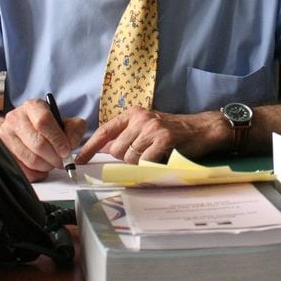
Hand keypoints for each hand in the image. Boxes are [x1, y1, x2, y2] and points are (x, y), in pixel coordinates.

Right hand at [0, 99, 86, 181]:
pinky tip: (41, 167)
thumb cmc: (47, 126)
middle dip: (54, 157)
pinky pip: (22, 170)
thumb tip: (70, 144)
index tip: (67, 151)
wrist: (23, 128)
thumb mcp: (65, 121)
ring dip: (46, 166)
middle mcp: (16, 118)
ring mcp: (5, 135)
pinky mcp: (1, 152)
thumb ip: (75, 129)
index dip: (57, 139)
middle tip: (62, 161)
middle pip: (38, 143)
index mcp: (33, 106)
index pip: (44, 122)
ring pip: (30, 159)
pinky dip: (36, 173)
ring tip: (52, 162)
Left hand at [75, 107, 225, 164]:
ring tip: (155, 155)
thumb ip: (127, 136)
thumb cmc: (174, 131)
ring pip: (129, 157)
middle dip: (126, 159)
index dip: (90, 147)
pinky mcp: (163, 139)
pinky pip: (145, 161)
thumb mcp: (147, 128)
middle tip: (144, 155)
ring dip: (140, 163)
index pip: (104, 131)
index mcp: (133, 114)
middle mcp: (140, 118)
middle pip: (116, 150)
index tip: (78, 159)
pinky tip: (161, 159)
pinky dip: (150, 166)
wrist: (203, 129)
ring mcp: (152, 128)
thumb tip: (103, 150)